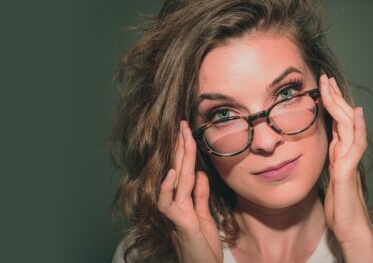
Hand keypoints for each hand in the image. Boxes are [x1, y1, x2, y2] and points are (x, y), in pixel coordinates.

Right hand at [157, 121, 221, 262]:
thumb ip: (201, 196)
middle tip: (183, 124)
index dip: (187, 151)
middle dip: (181, 146)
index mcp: (184, 201)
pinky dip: (168, 187)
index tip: (188, 131)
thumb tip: (201, 174)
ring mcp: (175, 212)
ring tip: (181, 138)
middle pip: (179, 170)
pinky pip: (168, 203)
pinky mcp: (177, 223)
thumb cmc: (201, 248)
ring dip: (179, 158)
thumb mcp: (204, 217)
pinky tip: (172, 173)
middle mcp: (176, 204)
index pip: (185, 170)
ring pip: (176, 180)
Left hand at [319, 75, 372, 261]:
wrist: (349, 226)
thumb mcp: (325, 177)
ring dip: (341, 105)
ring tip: (333, 87)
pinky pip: (356, 145)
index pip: (335, 121)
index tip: (320, 85)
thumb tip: (312, 148)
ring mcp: (350, 159)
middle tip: (325, 78)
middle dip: (333, 97)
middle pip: (342, 118)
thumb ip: (325, 161)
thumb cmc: (338, 205)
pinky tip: (356, 114)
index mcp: (339, 152)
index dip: (329, 102)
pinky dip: (357, 128)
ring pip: (349, 126)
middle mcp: (346, 152)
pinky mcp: (350, 170)